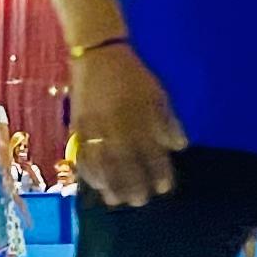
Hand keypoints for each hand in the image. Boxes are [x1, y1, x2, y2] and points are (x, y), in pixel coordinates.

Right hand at [67, 43, 187, 204]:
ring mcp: (94, 126)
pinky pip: (81, 153)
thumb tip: (179, 147)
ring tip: (116, 200)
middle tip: (139, 201)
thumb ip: (168, 122)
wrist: (97, 54)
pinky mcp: (77, 125)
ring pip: (101, 162)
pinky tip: (95, 183)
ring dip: (109, 184)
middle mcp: (116, 124)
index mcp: (138, 116)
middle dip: (133, 184)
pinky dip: (87, 171)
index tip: (164, 188)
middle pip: (125, 162)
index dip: (159, 171)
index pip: (151, 151)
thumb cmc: (132, 75)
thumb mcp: (157, 93)